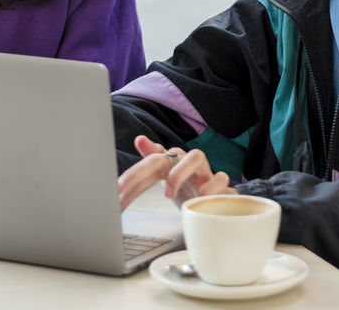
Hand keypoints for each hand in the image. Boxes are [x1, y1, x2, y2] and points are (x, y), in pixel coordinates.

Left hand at [117, 135, 236, 210]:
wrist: (214, 199)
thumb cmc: (186, 186)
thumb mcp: (164, 176)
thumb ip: (148, 166)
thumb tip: (139, 139)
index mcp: (170, 161)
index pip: (149, 162)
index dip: (133, 173)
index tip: (117, 186)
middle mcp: (186, 161)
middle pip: (165, 155)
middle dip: (142, 171)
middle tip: (125, 188)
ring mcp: (205, 170)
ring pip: (196, 156)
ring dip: (178, 173)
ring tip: (167, 194)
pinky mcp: (221, 183)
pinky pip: (220, 178)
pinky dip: (210, 188)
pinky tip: (201, 199)